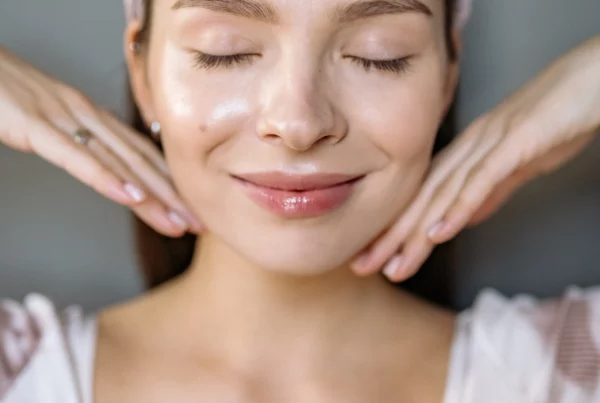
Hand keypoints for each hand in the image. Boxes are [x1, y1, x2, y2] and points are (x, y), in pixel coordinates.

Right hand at [0, 46, 201, 236]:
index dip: (171, 182)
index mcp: (95, 116)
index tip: (193, 208)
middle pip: (140, 161)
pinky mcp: (36, 126)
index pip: (142, 153)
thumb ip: (82, 140)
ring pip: (119, 161)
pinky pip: (76, 156)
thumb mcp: (55, 120)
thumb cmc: (11, 92)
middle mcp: (89, 115)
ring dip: (153, 196)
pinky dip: (108, 178)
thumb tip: (107, 162)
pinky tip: (132, 198)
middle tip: (199, 225)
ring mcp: (65, 119)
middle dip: (173, 196)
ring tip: (178, 222)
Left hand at [352, 35, 599, 280]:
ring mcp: (488, 145)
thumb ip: (488, 191)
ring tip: (392, 264)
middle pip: (422, 198)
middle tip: (363, 267)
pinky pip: (482, 180)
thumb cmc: (555, 121)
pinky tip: (440, 234)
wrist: (589, 82)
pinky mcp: (514, 143)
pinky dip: (459, 208)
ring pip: (443, 194)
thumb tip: (461, 218)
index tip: (373, 256)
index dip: (395, 227)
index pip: (423, 196)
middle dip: (391, 237)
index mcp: (466, 154)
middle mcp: (468, 149)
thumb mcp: (515, 165)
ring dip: (416, 232)